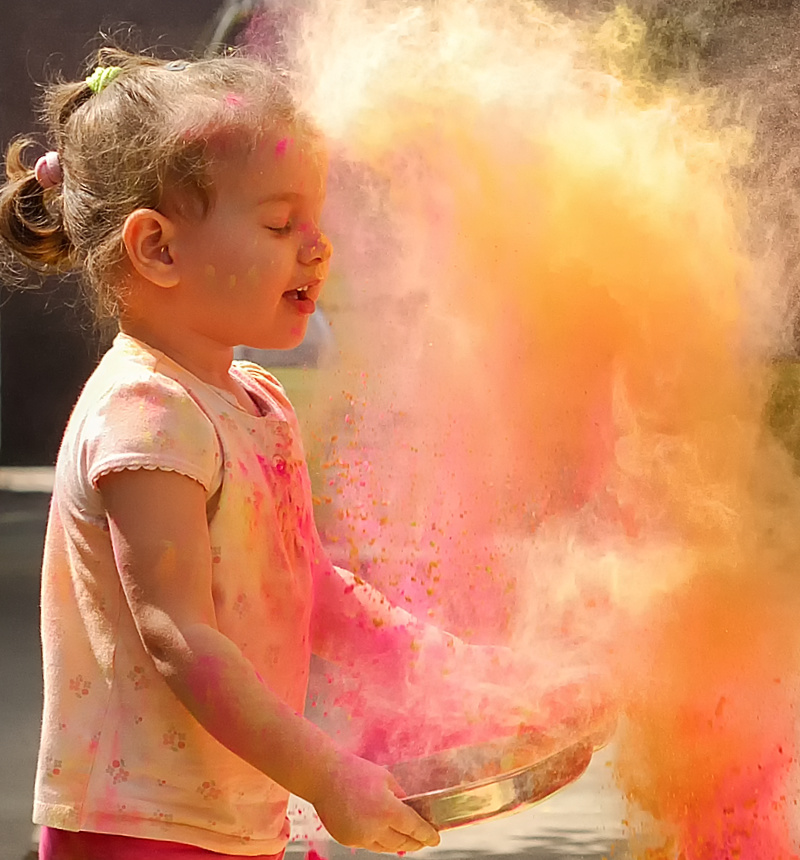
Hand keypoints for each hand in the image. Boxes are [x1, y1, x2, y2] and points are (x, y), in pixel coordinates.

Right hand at [311, 752, 440, 852]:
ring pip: (386, 847)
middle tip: (423, 841)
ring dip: (399, 845)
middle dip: (415, 843)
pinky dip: (379, 841)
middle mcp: (375, 828)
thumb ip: (400, 796)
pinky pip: (369, 844)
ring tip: (407, 842)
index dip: (427, 834)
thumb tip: (410, 808)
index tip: (435, 838)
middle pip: (402, 842)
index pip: (414, 828)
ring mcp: (360, 837)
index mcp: (388, 810)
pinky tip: (384, 836)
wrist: (324, 776)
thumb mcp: (386, 778)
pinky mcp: (347, 840)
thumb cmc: (355, 771)